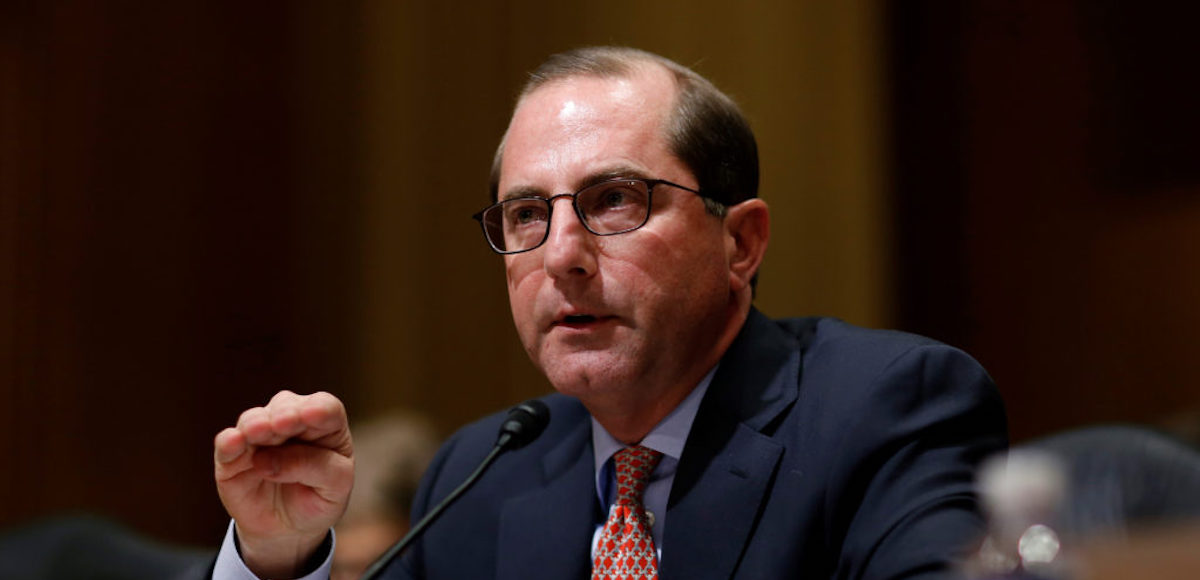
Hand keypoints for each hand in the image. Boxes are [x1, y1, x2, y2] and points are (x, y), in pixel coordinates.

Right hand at [214, 390, 353, 577]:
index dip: (318, 408)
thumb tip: (267, 460)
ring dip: (256, 424)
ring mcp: (260, 438)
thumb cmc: (319, 499)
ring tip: (257, 432)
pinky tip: (232, 442)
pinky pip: (226, 444)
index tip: (311, 414)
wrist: (290, 531)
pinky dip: (228, 442)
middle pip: (287, 406)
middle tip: (280, 424)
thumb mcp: (335, 487)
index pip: (326, 408)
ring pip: (254, 419)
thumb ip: (314, 467)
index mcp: (326, 427)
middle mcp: (291, 423)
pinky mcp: (232, 458)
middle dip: (284, 414)